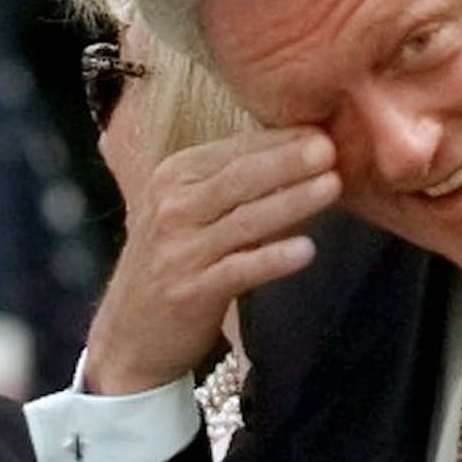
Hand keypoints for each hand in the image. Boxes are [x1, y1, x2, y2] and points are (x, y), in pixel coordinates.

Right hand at [83, 128, 339, 395]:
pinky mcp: (189, 291)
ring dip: (291, 201)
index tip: (322, 129)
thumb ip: (229, 184)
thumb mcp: (186, 211)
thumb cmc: (171, 262)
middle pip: (238, 178)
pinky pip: (238, 270)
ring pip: (244, 220)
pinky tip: (306, 250)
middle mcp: (172, 208)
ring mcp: (179, 250)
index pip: (232, 151)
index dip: (278, 140)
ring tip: (333, 187)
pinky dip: (272, 259)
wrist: (129, 333)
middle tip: (330, 147)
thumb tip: (297, 154)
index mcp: (172, 177)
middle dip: (287, 160)